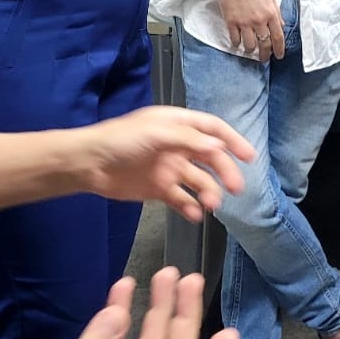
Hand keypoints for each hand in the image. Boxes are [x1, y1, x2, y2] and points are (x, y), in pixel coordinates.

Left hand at [78, 105, 254, 221]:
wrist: (89, 164)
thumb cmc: (121, 141)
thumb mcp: (156, 134)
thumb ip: (188, 140)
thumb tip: (219, 147)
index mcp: (177, 125)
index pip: (212, 129)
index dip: (233, 140)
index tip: (250, 157)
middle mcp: (177, 145)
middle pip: (210, 157)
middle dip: (225, 172)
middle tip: (236, 189)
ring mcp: (168, 168)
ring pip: (198, 180)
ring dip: (208, 191)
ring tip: (211, 205)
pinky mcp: (158, 188)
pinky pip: (181, 199)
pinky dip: (190, 206)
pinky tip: (194, 214)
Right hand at [216, 0, 283, 61]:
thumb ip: (276, 12)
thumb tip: (281, 25)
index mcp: (270, 13)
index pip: (278, 37)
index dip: (279, 49)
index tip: (278, 56)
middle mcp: (259, 20)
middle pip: (264, 44)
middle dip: (265, 55)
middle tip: (264, 58)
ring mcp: (244, 22)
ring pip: (250, 45)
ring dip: (251, 50)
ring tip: (250, 50)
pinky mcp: (231, 22)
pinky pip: (235, 39)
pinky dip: (237, 44)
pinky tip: (238, 42)